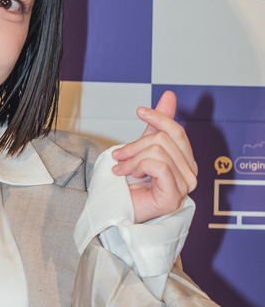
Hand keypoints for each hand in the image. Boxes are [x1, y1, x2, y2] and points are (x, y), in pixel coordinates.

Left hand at [111, 91, 197, 223]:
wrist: (116, 210)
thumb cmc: (129, 185)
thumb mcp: (142, 149)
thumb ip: (158, 126)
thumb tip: (169, 96)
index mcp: (185, 161)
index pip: (176, 131)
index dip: (159, 117)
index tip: (140, 111)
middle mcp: (190, 173)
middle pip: (164, 139)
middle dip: (136, 145)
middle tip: (119, 156)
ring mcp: (185, 186)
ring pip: (158, 151)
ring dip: (132, 159)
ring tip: (122, 169)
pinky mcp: (174, 196)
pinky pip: (158, 166)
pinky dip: (139, 167)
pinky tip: (131, 177)